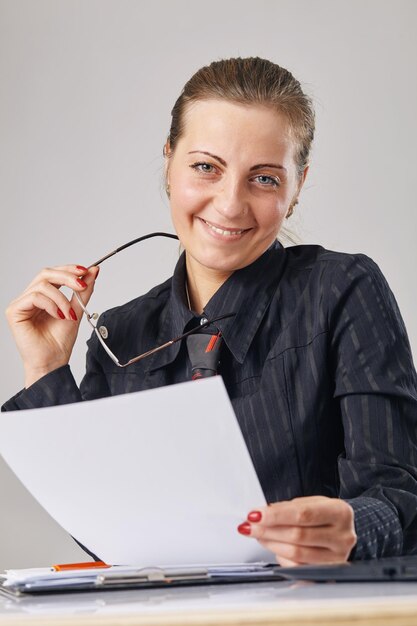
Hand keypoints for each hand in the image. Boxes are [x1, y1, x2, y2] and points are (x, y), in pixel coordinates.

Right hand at [6, 264, 98, 387]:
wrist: (52, 363)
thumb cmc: (60, 342)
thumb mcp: (76, 311)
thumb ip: (83, 292)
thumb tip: (93, 271)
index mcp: (43, 296)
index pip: (53, 274)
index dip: (69, 269)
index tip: (86, 271)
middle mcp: (30, 297)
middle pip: (46, 273)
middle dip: (67, 277)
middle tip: (82, 285)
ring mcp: (21, 303)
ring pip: (42, 285)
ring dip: (61, 297)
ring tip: (69, 313)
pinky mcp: (15, 311)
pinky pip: (34, 297)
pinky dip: (51, 304)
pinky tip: (59, 315)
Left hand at [237, 495, 356, 565]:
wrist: (344, 530)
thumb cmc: (325, 514)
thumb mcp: (313, 502)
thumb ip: (290, 507)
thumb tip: (262, 514)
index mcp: (340, 512)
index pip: (303, 514)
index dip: (275, 515)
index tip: (255, 514)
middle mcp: (342, 537)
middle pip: (297, 535)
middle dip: (268, 530)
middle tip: (249, 525)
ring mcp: (337, 558)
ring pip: (296, 553)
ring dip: (271, 543)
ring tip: (258, 534)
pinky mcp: (328, 573)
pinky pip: (298, 567)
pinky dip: (281, 557)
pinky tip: (273, 547)